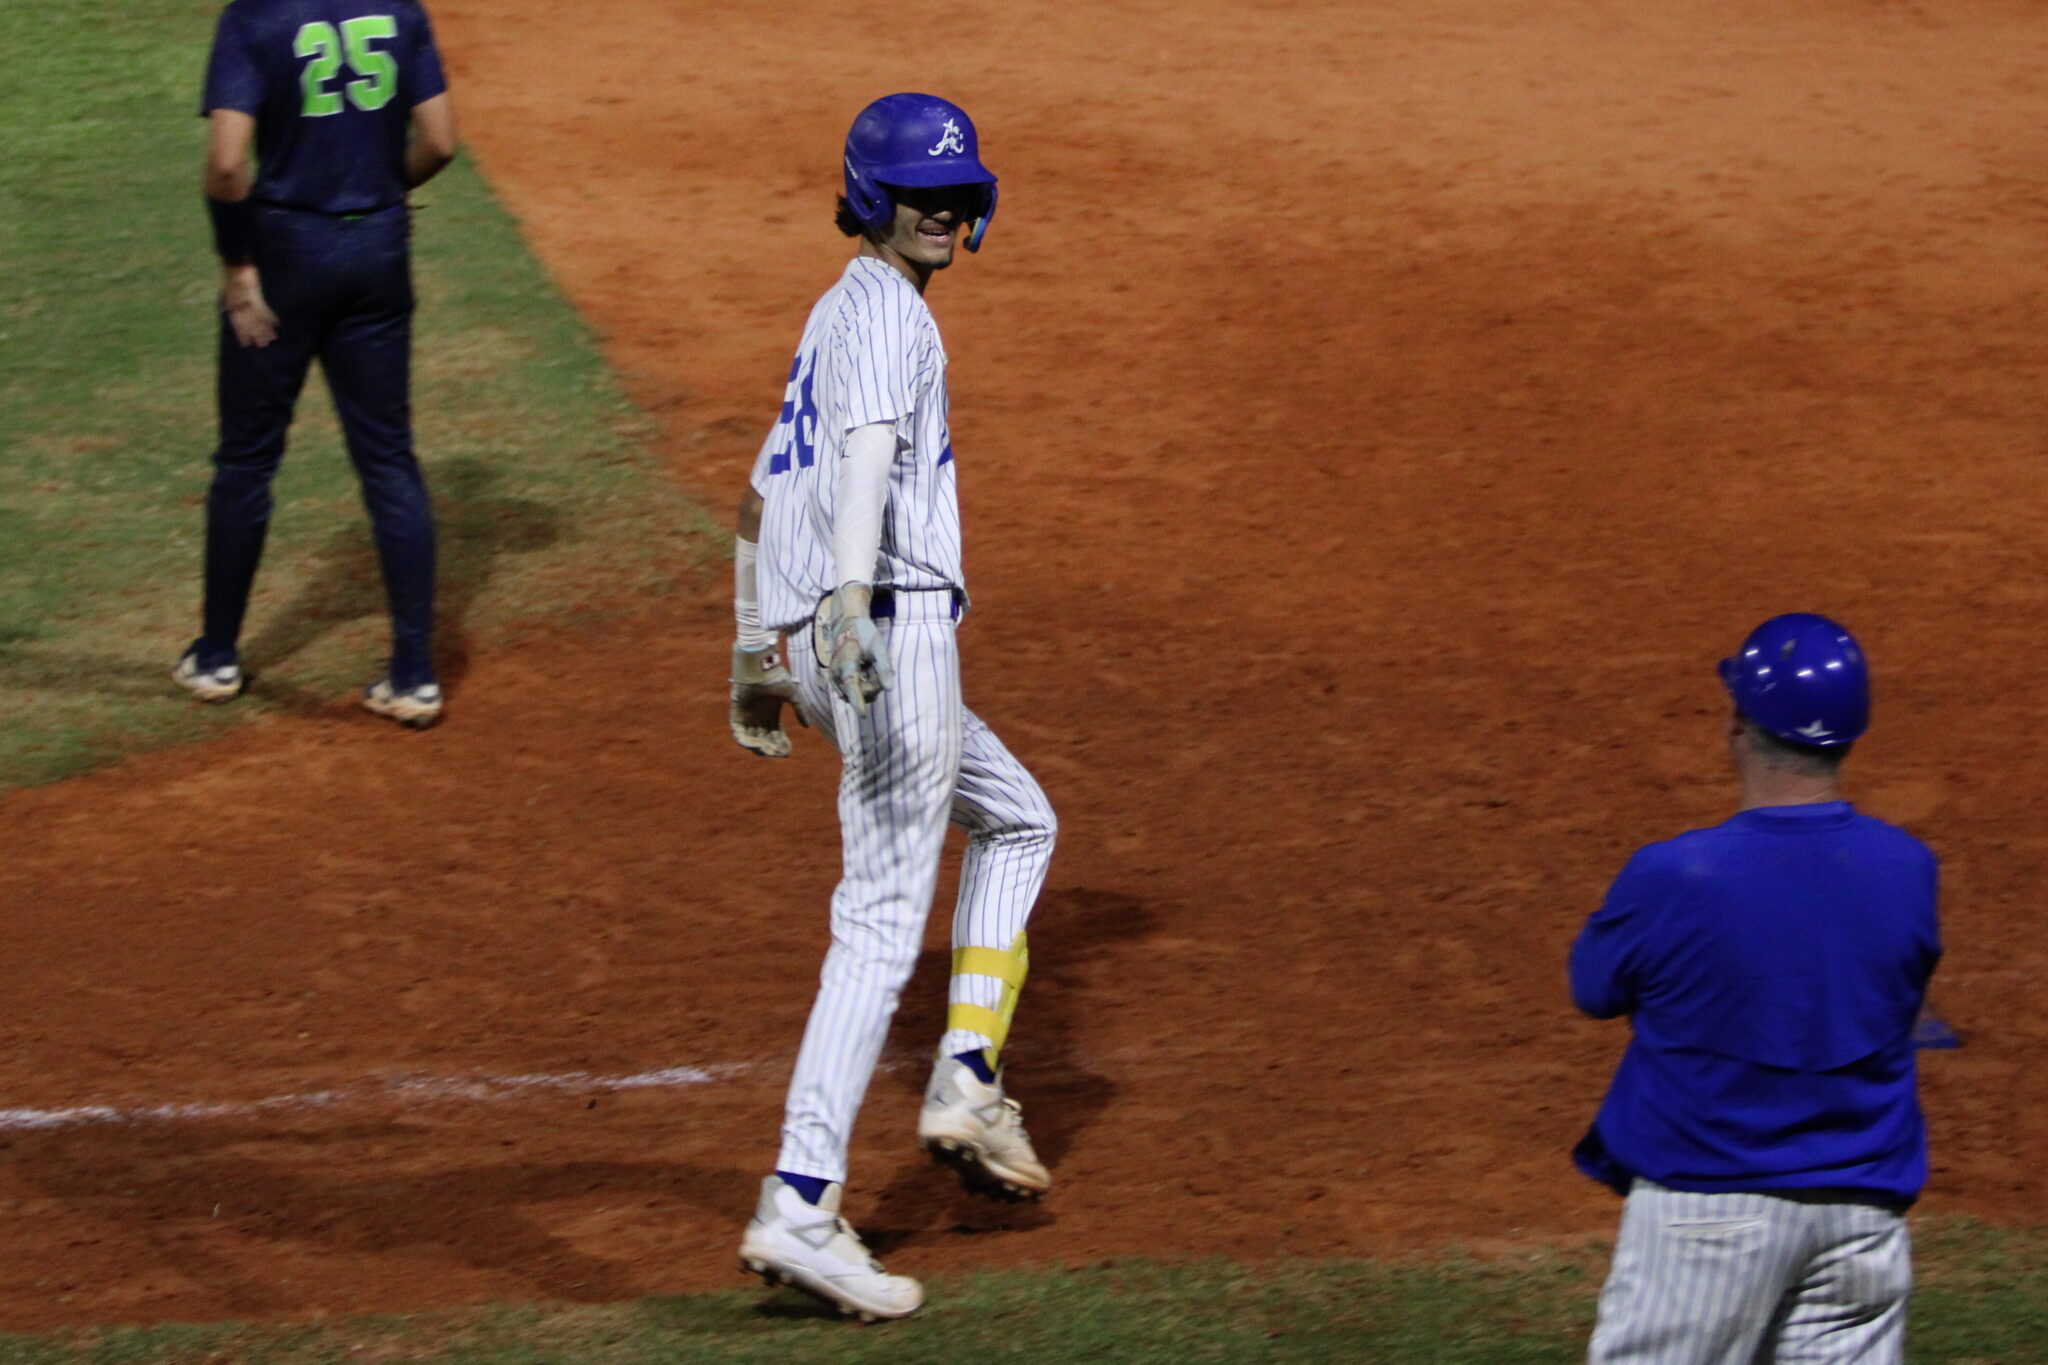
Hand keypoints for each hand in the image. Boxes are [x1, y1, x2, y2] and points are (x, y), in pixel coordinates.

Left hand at [221, 264, 277, 347]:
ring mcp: (248, 300)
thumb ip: (230, 296)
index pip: (236, 321)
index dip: (241, 333)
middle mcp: (239, 303)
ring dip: (264, 330)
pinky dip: (271, 317)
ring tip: (271, 339)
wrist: (235, 258)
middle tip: (261, 345)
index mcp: (232, 301)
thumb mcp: (227, 284)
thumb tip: (227, 308)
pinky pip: (265, 309)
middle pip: (248, 323)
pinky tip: (278, 324)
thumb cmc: (233, 268)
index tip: (245, 343)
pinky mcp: (256, 294)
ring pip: (257, 319)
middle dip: (254, 335)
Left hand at [729, 642, 802, 757]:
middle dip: (772, 748)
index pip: (776, 734)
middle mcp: (758, 717)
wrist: (761, 668)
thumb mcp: (792, 696)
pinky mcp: (736, 715)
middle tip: (778, 753)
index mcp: (771, 714)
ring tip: (768, 751)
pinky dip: (746, 742)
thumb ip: (800, 711)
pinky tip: (757, 745)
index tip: (787, 751)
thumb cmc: (776, 678)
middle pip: (764, 739)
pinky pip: (739, 733)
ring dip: (760, 748)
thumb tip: (807, 726)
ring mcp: (747, 717)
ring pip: (752, 739)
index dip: (781, 743)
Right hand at [813, 585, 893, 715]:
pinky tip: (863, 672)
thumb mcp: (879, 647)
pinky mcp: (835, 684)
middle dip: (874, 685)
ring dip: (869, 687)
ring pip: (857, 696)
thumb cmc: (864, 634)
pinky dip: (863, 687)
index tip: (863, 715)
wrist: (846, 626)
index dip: (857, 700)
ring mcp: (833, 680)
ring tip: (869, 668)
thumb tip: (889, 688)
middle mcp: (835, 673)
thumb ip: (884, 668)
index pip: (852, 684)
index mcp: (846, 661)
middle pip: (860, 693)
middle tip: (876, 666)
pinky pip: (853, 694)